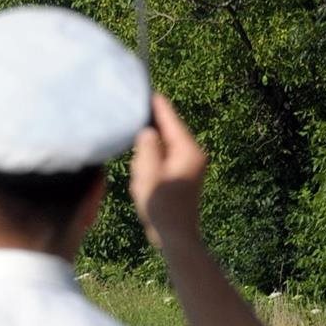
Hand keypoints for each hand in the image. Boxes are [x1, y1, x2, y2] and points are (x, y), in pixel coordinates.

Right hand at [130, 94, 208, 246]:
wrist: (176, 236)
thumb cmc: (161, 206)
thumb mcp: (148, 173)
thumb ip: (147, 147)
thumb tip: (147, 130)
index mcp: (188, 150)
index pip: (171, 119)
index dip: (156, 104)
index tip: (144, 89)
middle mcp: (194, 154)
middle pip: (169, 130)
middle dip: (150, 125)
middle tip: (131, 112)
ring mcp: (192, 165)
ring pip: (167, 144)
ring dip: (150, 144)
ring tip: (133, 140)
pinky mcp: (185, 175)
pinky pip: (167, 156)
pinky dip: (153, 155)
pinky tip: (140, 161)